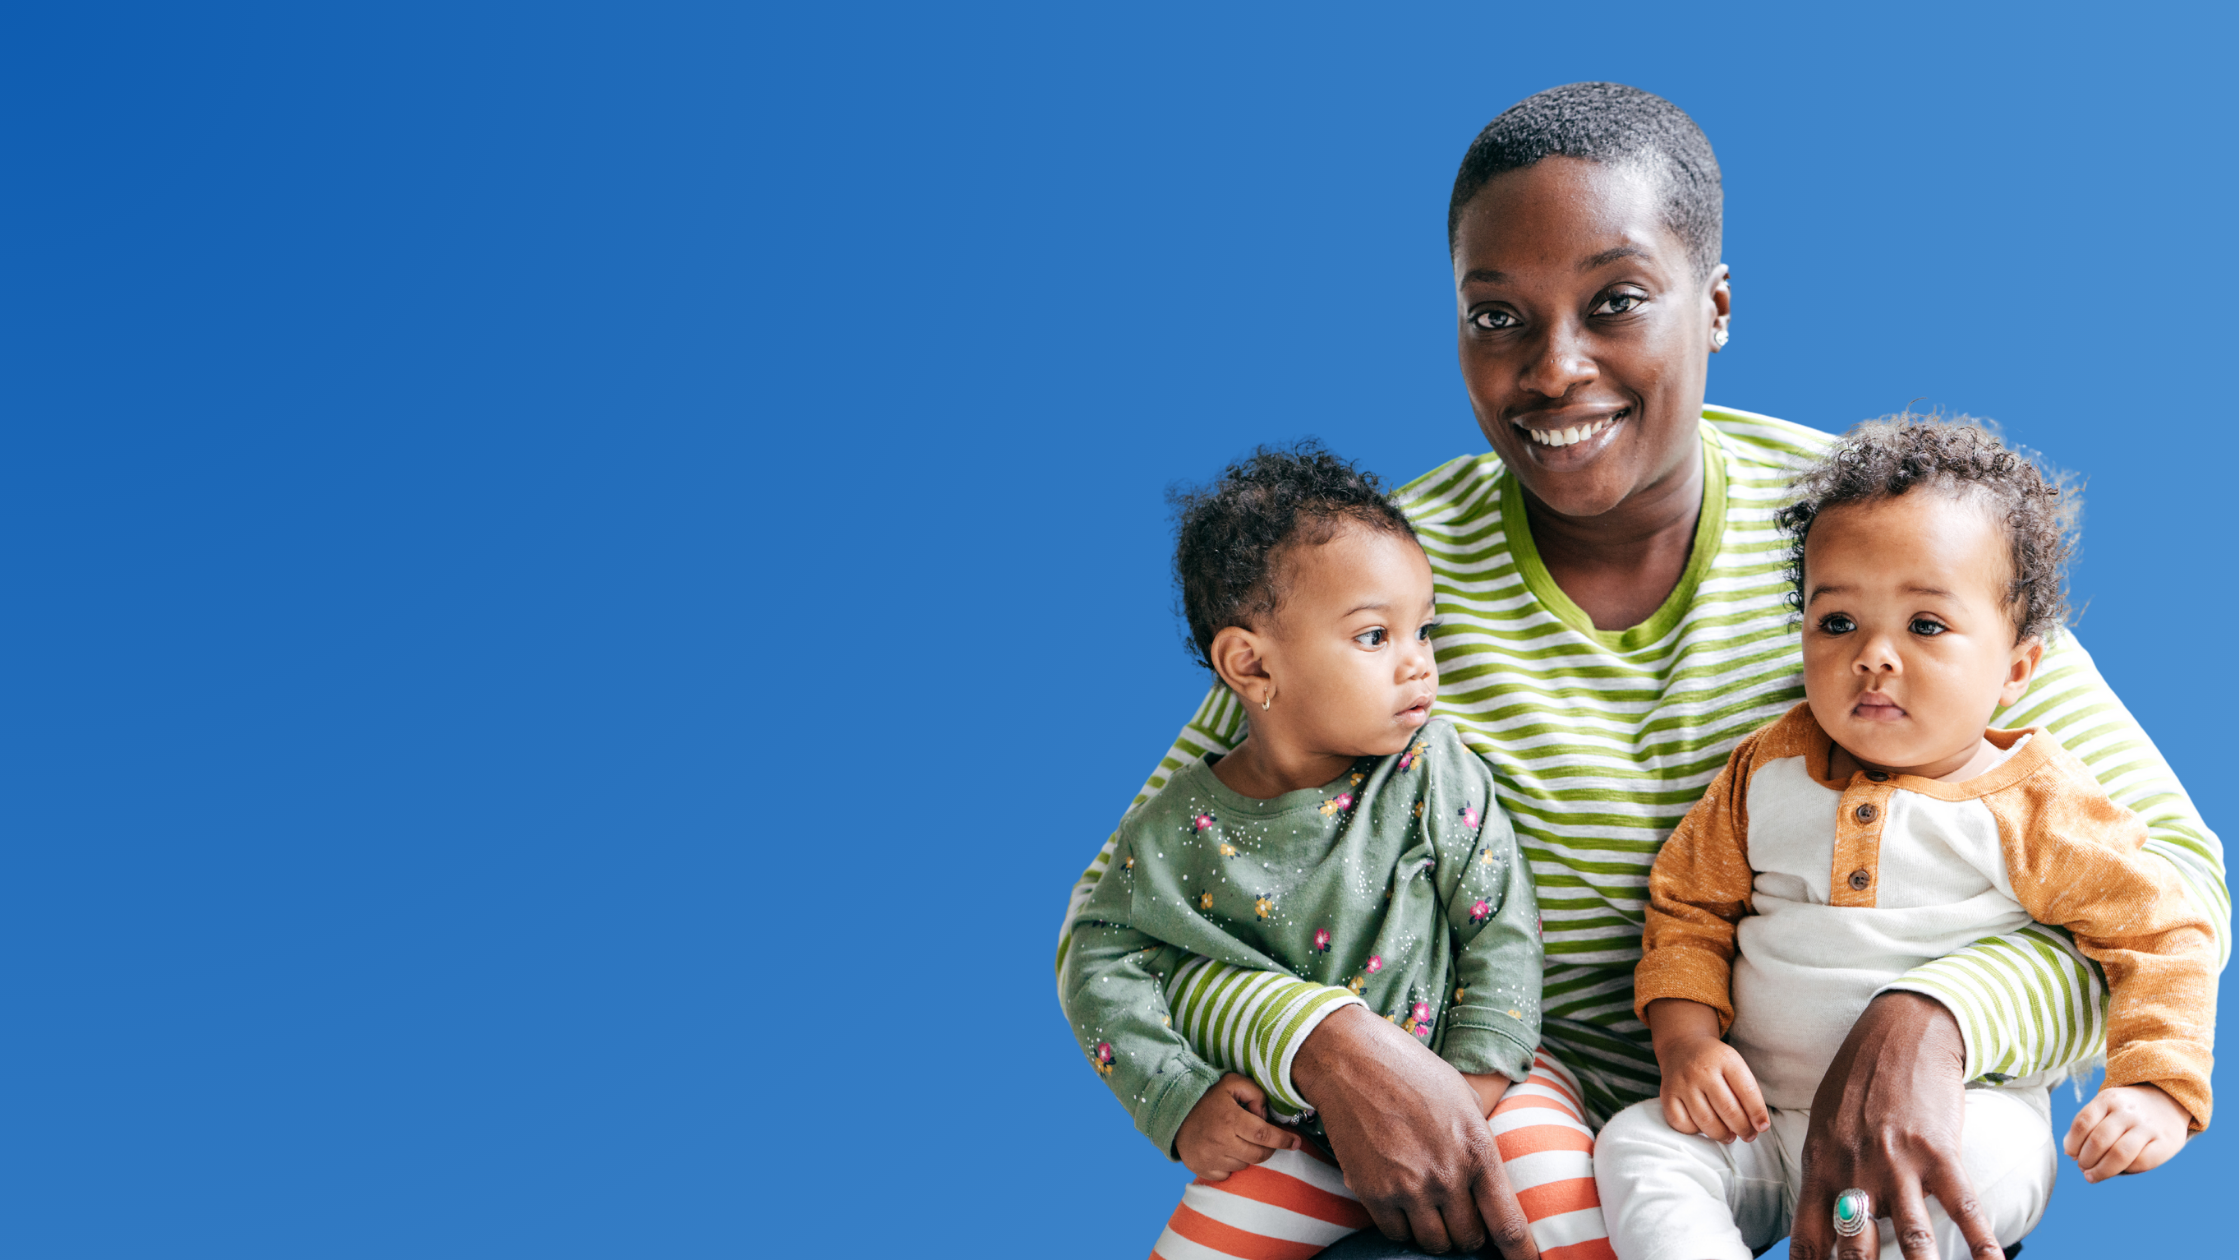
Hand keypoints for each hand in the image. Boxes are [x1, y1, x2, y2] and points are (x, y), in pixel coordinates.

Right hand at [1175, 1073, 1303, 1181]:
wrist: (1173, 1110)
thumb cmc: (1207, 1096)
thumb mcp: (1232, 1083)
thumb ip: (1255, 1094)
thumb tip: (1265, 1117)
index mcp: (1230, 1119)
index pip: (1265, 1136)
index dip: (1284, 1140)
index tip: (1296, 1142)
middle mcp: (1221, 1141)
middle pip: (1259, 1155)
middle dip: (1268, 1148)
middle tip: (1264, 1138)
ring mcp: (1210, 1158)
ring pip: (1245, 1165)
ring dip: (1248, 1154)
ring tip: (1239, 1139)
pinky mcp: (1202, 1168)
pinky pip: (1228, 1173)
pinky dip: (1232, 1164)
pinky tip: (1226, 1149)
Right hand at [1292, 1005, 1538, 1258]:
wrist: (1351, 1059)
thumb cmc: (1412, 1071)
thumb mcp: (1464, 1100)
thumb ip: (1479, 1146)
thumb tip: (1488, 1182)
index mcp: (1478, 1151)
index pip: (1508, 1224)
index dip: (1521, 1253)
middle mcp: (1446, 1176)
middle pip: (1469, 1239)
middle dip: (1469, 1233)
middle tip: (1460, 1215)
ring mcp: (1408, 1188)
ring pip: (1433, 1243)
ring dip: (1436, 1233)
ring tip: (1429, 1208)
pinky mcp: (1372, 1192)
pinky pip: (1395, 1233)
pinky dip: (1401, 1226)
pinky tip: (1401, 1202)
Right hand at [1645, 999, 1768, 1143]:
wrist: (1682, 1046)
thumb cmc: (1715, 1062)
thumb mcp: (1735, 1065)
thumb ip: (1747, 1092)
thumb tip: (1757, 1126)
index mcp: (1725, 1059)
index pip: (1747, 1092)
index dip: (1758, 1114)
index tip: (1762, 1127)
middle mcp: (1701, 1070)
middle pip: (1728, 1110)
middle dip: (1743, 1129)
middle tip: (1748, 1135)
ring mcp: (1682, 1083)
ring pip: (1706, 1122)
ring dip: (1723, 1135)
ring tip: (1729, 1135)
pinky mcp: (1667, 1095)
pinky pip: (1682, 1124)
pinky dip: (1695, 1131)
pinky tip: (1703, 1126)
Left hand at [1789, 992, 2003, 1259]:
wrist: (1901, 1033)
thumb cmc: (1858, 1081)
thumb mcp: (1824, 1124)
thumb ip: (1826, 1173)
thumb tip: (1830, 1220)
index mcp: (1821, 1165)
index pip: (1808, 1236)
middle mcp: (1854, 1169)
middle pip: (1854, 1245)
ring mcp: (1898, 1162)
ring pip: (1910, 1235)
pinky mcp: (1940, 1152)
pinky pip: (1963, 1208)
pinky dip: (1981, 1244)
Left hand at [2064, 1084, 2186, 1181]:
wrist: (2168, 1102)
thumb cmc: (2126, 1112)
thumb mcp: (2104, 1107)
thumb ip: (2086, 1126)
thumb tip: (2069, 1153)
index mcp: (2108, 1099)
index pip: (2083, 1122)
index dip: (2073, 1143)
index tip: (2071, 1155)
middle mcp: (2128, 1111)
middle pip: (2099, 1140)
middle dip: (2086, 1159)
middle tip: (2083, 1167)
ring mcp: (2148, 1126)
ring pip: (2119, 1153)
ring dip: (2101, 1170)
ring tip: (2092, 1176)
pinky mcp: (2166, 1142)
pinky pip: (2142, 1161)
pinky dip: (2126, 1170)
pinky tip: (2119, 1170)